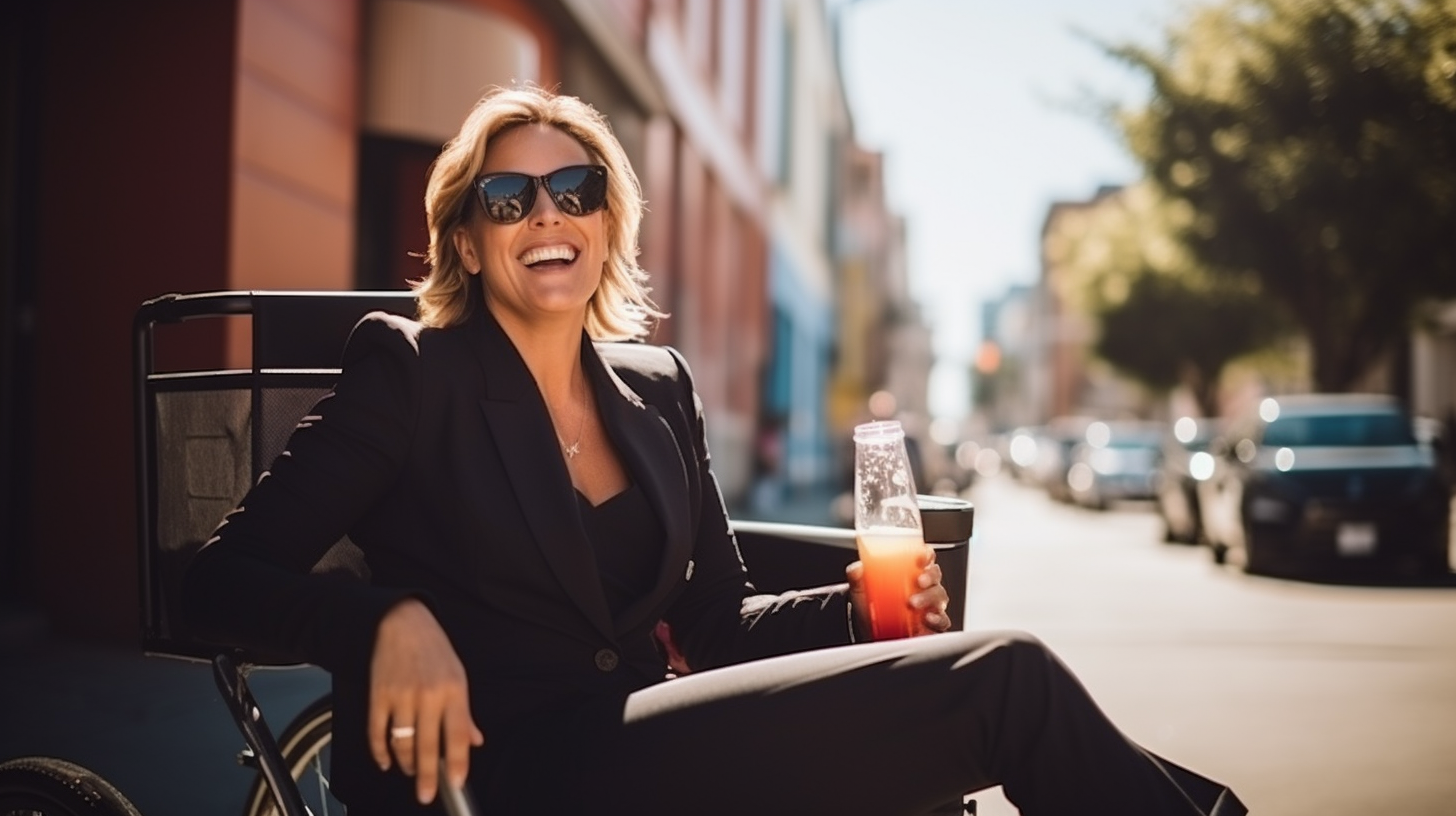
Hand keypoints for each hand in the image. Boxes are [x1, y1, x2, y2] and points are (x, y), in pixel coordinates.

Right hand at [368, 598, 484, 804]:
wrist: (401, 622)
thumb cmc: (434, 650)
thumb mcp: (458, 676)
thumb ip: (465, 712)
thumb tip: (476, 740)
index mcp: (454, 690)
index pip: (457, 735)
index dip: (456, 763)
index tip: (456, 783)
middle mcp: (428, 695)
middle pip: (427, 746)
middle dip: (427, 777)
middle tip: (426, 795)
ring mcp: (401, 696)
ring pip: (401, 743)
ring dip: (405, 764)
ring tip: (409, 771)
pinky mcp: (378, 695)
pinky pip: (376, 732)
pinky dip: (379, 752)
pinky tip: (386, 761)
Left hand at [846, 545, 951, 638]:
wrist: (872, 636)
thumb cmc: (873, 609)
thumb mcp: (862, 592)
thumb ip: (857, 579)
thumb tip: (856, 569)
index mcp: (910, 574)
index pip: (924, 558)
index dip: (927, 554)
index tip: (921, 556)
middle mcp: (923, 588)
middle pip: (935, 575)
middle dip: (930, 576)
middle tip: (918, 581)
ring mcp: (929, 606)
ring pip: (939, 596)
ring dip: (930, 597)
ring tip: (913, 603)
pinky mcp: (932, 625)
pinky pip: (943, 620)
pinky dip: (938, 618)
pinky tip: (928, 618)